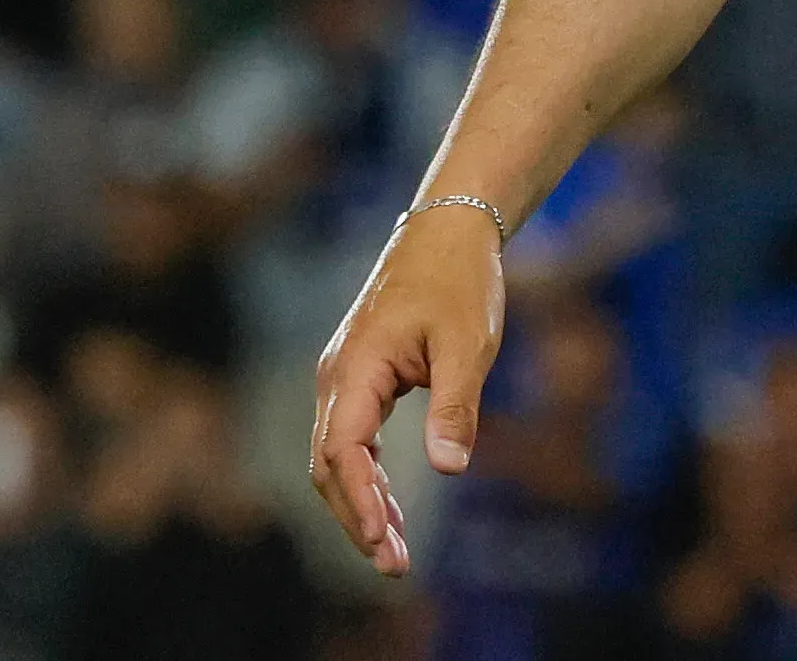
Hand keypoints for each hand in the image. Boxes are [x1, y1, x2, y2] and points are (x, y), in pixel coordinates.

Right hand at [308, 201, 508, 574]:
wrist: (448, 229)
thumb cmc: (458, 281)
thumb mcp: (467, 345)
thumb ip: (455, 406)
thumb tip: (448, 469)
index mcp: (356, 366)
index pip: (343, 450)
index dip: (361, 501)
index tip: (385, 541)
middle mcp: (338, 376)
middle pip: (329, 465)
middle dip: (357, 518)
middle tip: (395, 566)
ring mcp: (344, 377)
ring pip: (335, 457)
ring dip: (361, 505)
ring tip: (395, 553)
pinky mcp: (360, 378)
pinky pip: (351, 441)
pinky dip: (367, 480)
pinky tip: (392, 510)